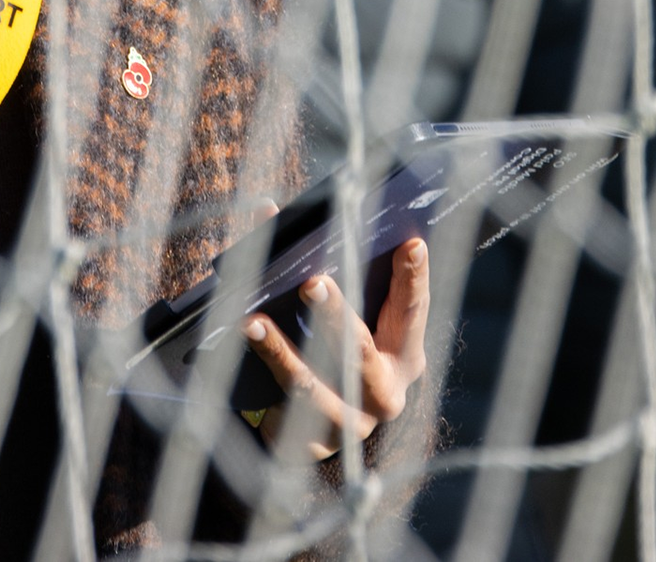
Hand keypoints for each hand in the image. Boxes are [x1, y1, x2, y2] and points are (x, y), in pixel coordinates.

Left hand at [243, 238, 429, 460]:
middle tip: (312, 281)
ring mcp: (351, 423)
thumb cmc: (329, 352)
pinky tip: (242, 344)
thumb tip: (268, 211)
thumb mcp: (339, 316)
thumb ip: (317, 265)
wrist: (312, 429)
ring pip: (314, 386)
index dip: (413, 279)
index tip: (410, 242)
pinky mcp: (314, 444)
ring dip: (282, 351)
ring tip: (253, 319)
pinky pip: (282, 409)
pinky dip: (260, 373)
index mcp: (403, 354)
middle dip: (336, 316)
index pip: (412, 312)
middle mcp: (386, 392)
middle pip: (361, 353)